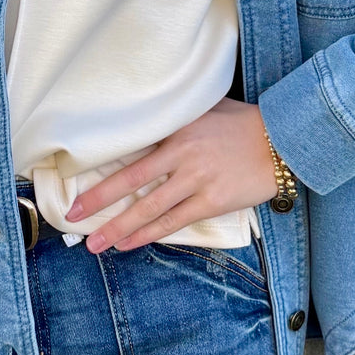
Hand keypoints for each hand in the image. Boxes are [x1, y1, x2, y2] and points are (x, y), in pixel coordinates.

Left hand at [65, 99, 278, 252]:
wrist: (281, 141)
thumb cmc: (242, 123)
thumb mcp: (205, 111)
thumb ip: (176, 119)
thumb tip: (148, 121)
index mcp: (176, 131)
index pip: (130, 154)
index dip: (102, 170)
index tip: (78, 183)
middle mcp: (182, 155)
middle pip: (131, 182)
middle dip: (99, 202)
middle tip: (72, 217)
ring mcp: (197, 180)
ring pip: (149, 208)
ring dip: (119, 228)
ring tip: (96, 244)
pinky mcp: (213, 201)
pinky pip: (175, 221)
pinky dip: (150, 234)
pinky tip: (130, 243)